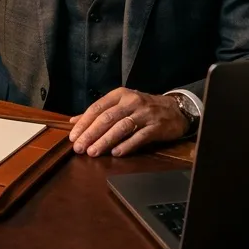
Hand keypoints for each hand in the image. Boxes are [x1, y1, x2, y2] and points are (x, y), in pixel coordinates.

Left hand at [68, 88, 188, 157]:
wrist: (174, 109)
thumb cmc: (142, 108)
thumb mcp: (120, 104)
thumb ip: (98, 113)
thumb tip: (74, 121)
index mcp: (119, 95)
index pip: (97, 108)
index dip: (84, 123)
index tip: (73, 137)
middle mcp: (131, 101)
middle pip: (107, 118)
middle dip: (91, 134)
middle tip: (79, 148)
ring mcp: (145, 113)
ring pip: (121, 127)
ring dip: (105, 141)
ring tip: (93, 152)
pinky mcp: (156, 126)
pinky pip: (139, 136)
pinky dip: (127, 145)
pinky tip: (116, 153)